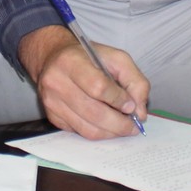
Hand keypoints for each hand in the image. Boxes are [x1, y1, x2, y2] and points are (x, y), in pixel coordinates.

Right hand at [18, 26, 148, 139]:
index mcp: (71, 61)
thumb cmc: (88, 57)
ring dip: (111, 132)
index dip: (118, 99)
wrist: (54, 57)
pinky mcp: (52, 116)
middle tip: (133, 126)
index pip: (98, 87)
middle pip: (94, 112)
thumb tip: (139, 112)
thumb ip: (135, 81)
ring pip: (87, 128)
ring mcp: (51, 102)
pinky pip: (80, 132)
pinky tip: (106, 125)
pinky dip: (98, 132)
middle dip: (119, 123)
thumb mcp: (116, 58)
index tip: (131, 105)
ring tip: (123, 127)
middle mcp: (56, 82)